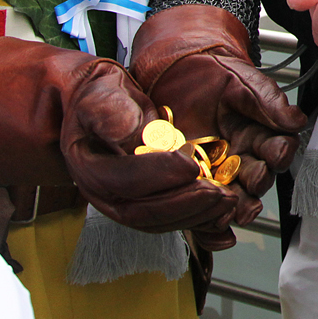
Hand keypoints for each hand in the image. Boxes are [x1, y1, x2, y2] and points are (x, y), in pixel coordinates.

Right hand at [0, 37, 237, 237]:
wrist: (101, 105)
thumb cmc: (100, 99)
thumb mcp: (101, 96)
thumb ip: (112, 114)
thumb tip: (128, 137)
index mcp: (91, 169)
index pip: (123, 182)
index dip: (158, 177)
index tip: (190, 165)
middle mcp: (106, 194)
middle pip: (143, 212)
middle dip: (184, 204)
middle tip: (218, 192)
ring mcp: (126, 203)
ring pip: (160, 222)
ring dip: (196, 216)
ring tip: (227, 201)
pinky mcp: (147, 203)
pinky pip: (171, 220)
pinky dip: (198, 221)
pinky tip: (222, 219)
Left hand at [129, 5, 310, 248]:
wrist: (176, 71)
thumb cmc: (214, 75)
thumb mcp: (244, 82)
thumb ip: (269, 102)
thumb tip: (296, 120)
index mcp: (260, 135)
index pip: (278, 150)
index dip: (281, 153)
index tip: (279, 149)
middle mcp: (242, 157)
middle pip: (258, 179)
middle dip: (258, 183)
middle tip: (254, 180)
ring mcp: (216, 171)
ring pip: (233, 197)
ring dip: (236, 206)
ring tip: (232, 209)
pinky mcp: (189, 180)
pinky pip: (202, 203)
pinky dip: (208, 219)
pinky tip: (210, 223)